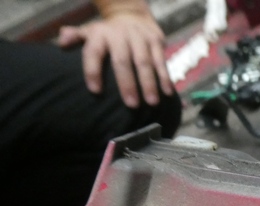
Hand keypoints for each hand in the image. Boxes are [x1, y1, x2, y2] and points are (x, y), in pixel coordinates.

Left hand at [58, 10, 172, 107]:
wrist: (131, 15)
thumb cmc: (108, 34)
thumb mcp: (89, 33)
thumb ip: (76, 38)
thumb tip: (62, 42)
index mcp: (100, 34)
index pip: (93, 52)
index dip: (93, 70)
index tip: (95, 91)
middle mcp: (120, 34)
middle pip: (122, 60)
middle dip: (127, 83)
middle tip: (131, 105)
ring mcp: (140, 36)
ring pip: (144, 62)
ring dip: (149, 83)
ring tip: (152, 103)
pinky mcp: (156, 40)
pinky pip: (161, 61)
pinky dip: (165, 77)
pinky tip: (167, 93)